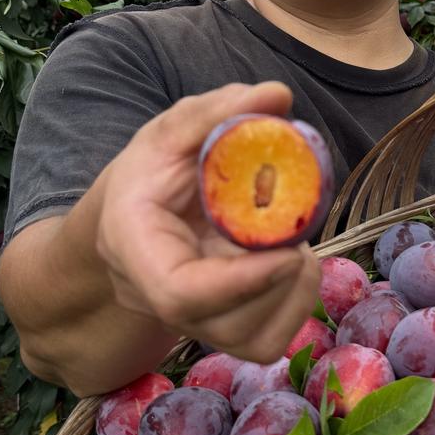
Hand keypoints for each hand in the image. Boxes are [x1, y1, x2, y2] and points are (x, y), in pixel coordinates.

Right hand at [94, 81, 321, 363]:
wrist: (138, 214)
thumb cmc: (153, 170)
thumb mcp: (173, 130)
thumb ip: (218, 112)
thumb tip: (277, 94)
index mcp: (134, 246)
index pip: (180, 293)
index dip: (241, 282)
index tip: (291, 251)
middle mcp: (157, 296)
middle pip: (222, 324)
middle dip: (278, 284)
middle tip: (300, 235)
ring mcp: (193, 319)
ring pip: (253, 340)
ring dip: (294, 294)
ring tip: (296, 244)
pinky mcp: (225, 326)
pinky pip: (268, 338)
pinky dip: (296, 303)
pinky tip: (293, 262)